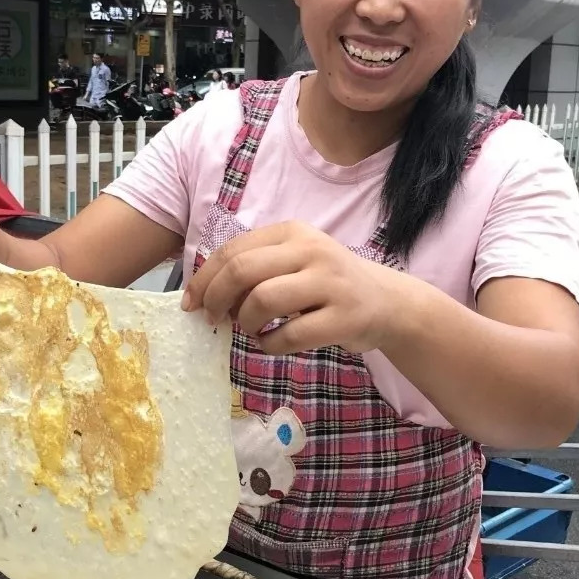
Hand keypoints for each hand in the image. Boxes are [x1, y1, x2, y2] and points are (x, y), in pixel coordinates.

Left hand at [181, 221, 407, 354]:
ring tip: (249, 329)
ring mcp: (330, 284)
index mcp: (292, 233)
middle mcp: (311, 251)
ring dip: (244, 322)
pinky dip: (269, 345)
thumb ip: (256, 268)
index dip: (204, 279)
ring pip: (263, 301)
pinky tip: (271, 343)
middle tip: (212, 318)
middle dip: (216, 298)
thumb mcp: (295, 261)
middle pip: (242, 270)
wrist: (387, 303)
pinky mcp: (343, 318)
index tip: (191, 302)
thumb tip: (202, 294)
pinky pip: (290, 336)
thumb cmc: (327, 283)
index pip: (233, 250)